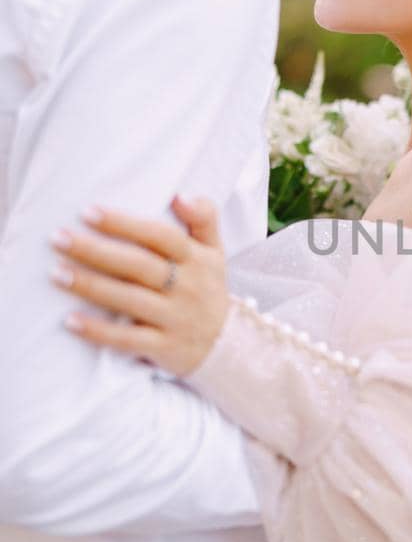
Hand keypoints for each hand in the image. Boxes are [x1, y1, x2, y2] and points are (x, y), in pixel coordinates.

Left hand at [49, 196, 229, 376]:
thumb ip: (204, 217)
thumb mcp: (215, 251)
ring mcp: (176, 319)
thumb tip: (181, 194)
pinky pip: (128, 340)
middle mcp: (187, 287)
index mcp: (197, 259)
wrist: (226, 345)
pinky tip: (70, 321)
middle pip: (138, 265)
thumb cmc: (206, 288)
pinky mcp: (164, 348)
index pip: (160, 236)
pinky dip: (98, 332)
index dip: (125, 224)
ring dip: (91, 286)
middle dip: (96, 251)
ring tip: (56, 273)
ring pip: (129, 300)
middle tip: (58, 238)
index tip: (88, 211)